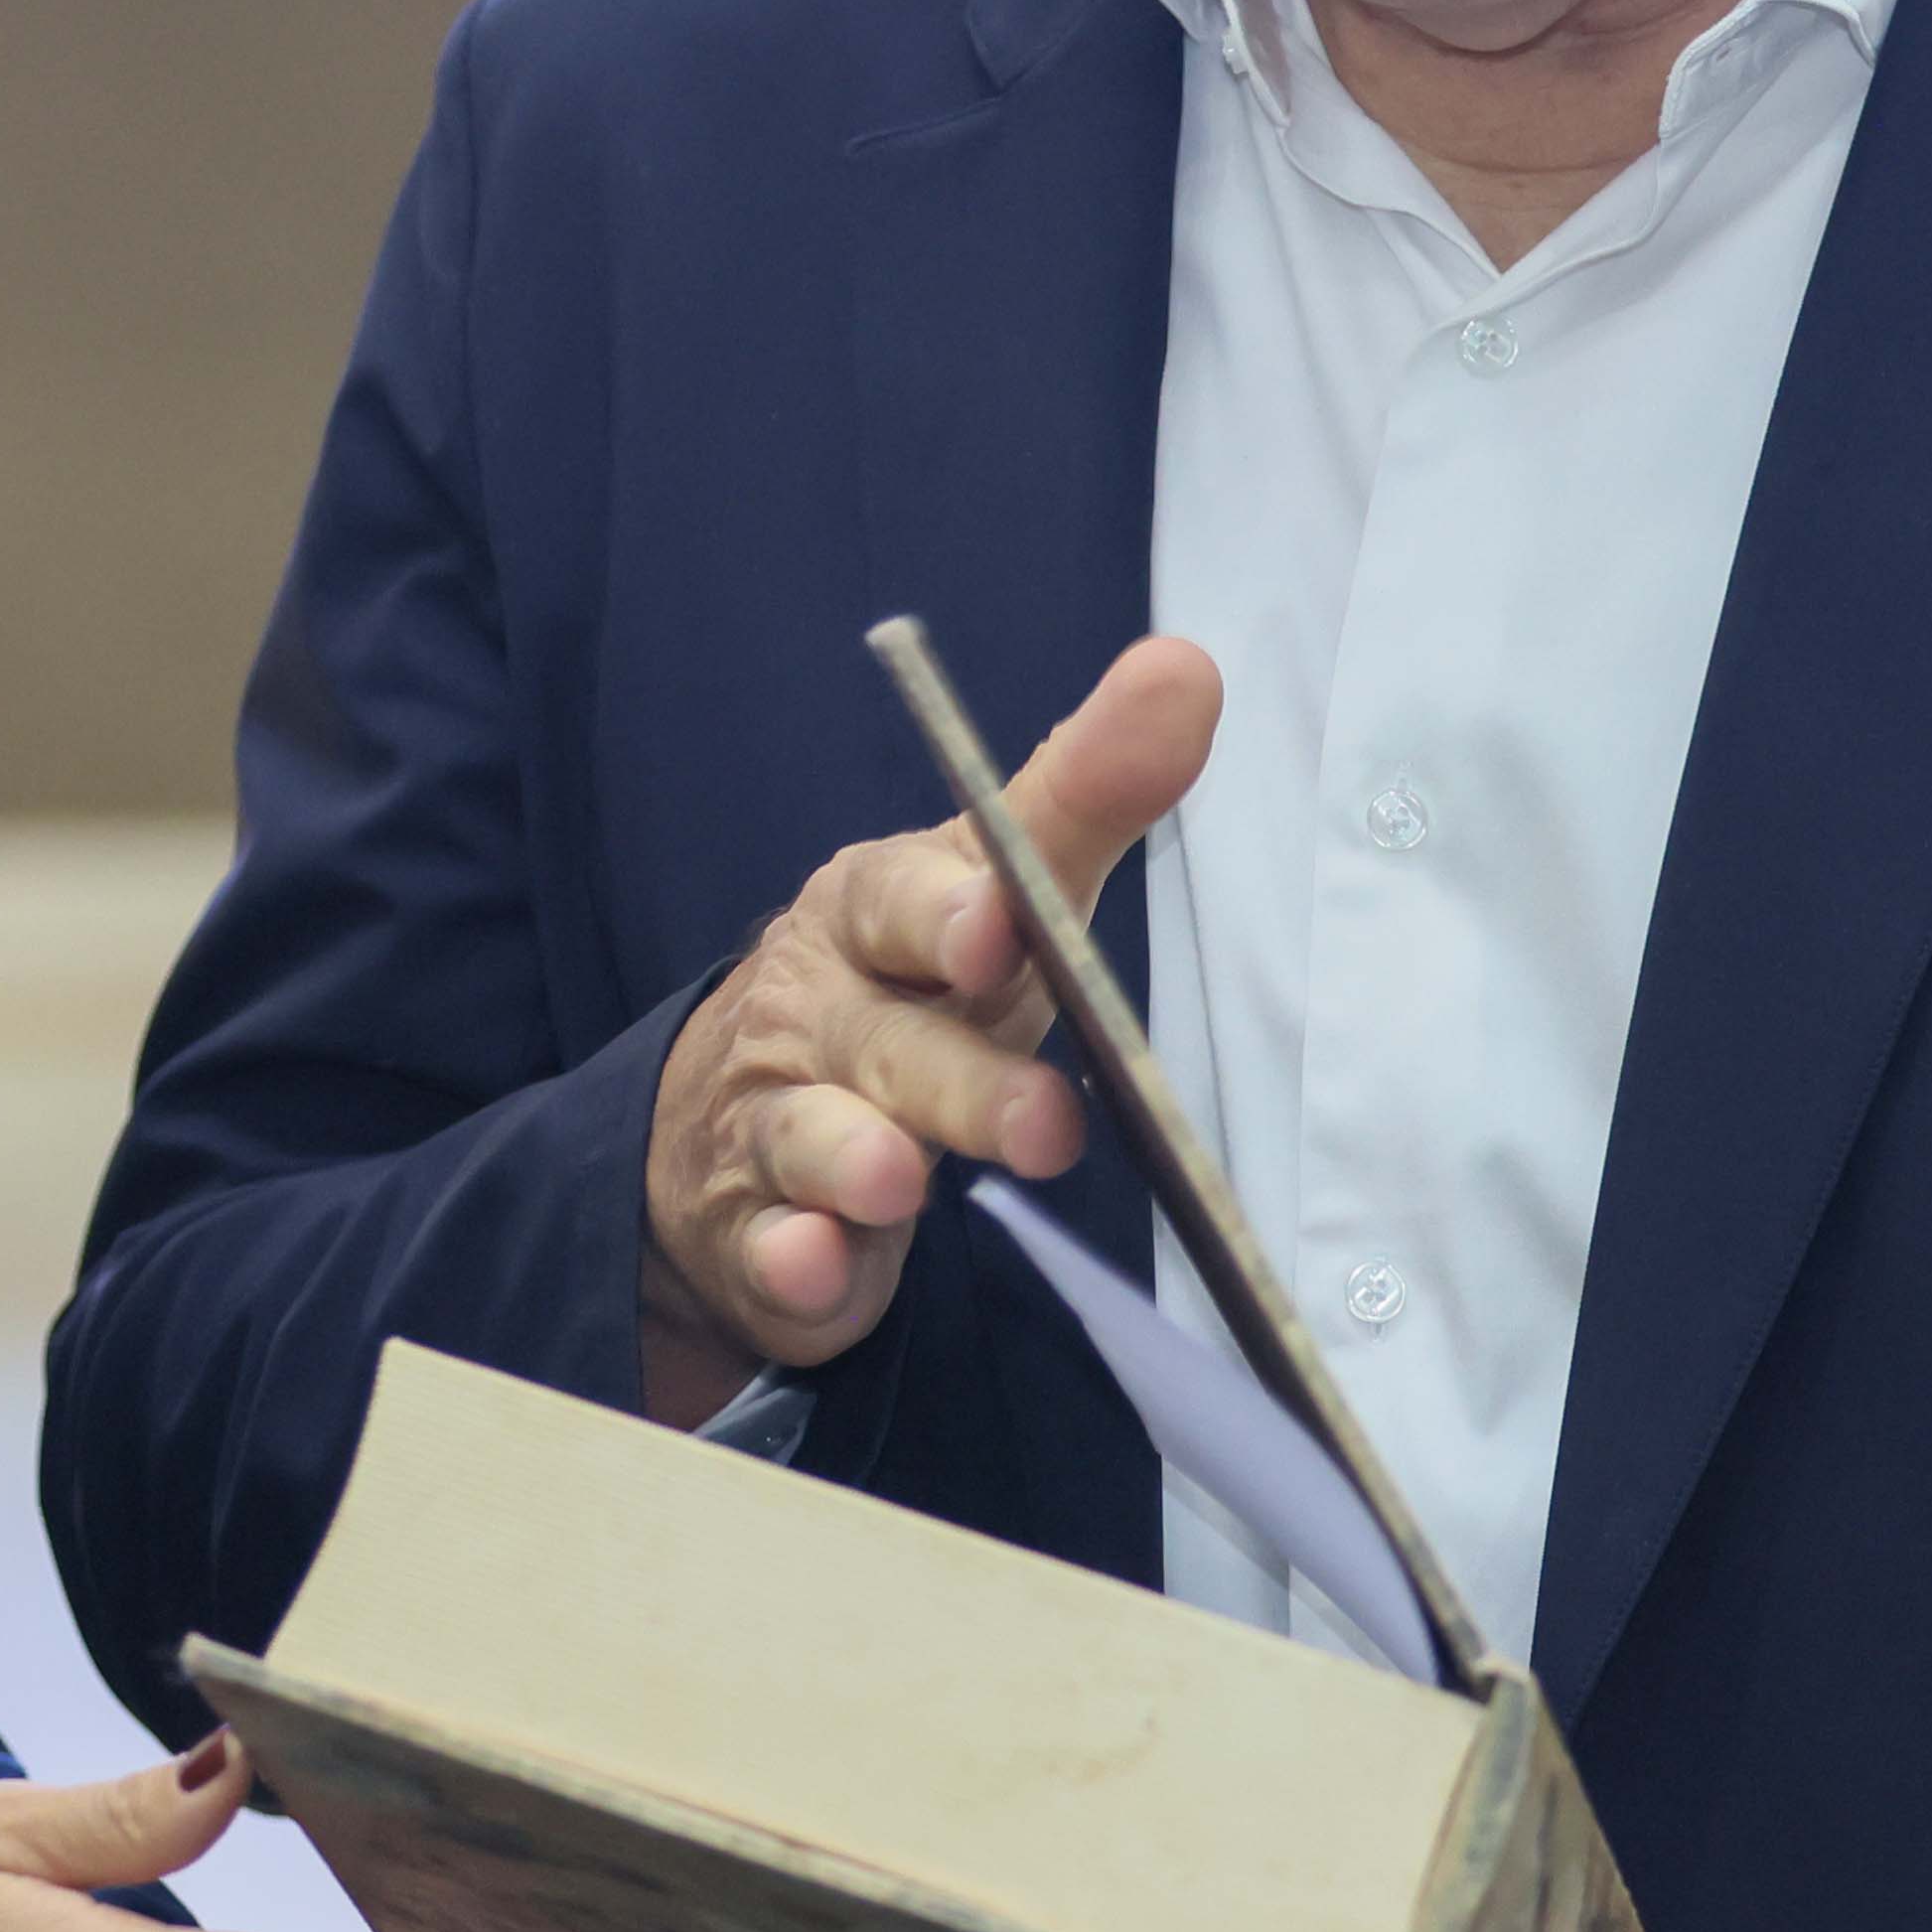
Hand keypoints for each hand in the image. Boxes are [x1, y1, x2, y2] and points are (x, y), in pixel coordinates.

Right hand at [637, 633, 1223, 1420]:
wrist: (743, 1117)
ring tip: (900, 1185)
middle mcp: (817, 1009)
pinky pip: (766, 1247)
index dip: (945, 912)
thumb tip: (1188, 666)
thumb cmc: (913, 988)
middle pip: (884, 1039)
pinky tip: (811, 1265)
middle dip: (958, 1079)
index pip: (899, 897)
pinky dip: (788, 1258)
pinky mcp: (761, 1233)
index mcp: (870, 912)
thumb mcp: (995, 891)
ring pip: (811, 1140)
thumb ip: (1084, 795)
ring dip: (852, 1161)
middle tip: (1044, 1123)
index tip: (998, 926)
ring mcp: (776, 1122)